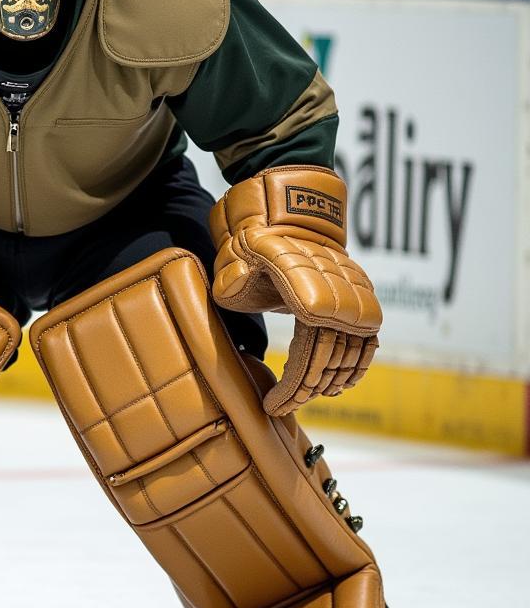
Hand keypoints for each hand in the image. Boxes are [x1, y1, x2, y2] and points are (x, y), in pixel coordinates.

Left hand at [209, 166, 381, 416]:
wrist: (290, 200)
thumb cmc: (257, 232)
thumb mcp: (239, 259)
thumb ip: (240, 286)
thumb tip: (244, 309)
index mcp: (311, 295)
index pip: (307, 359)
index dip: (292, 390)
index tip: (272, 407)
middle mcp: (342, 297)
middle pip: (330, 361)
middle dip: (306, 391)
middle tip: (282, 406)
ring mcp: (356, 294)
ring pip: (352, 354)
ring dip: (331, 382)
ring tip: (306, 397)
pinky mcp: (361, 293)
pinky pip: (368, 339)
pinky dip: (357, 364)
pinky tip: (340, 383)